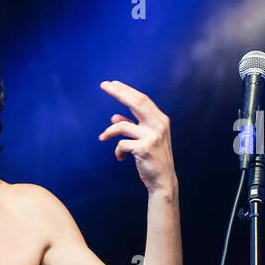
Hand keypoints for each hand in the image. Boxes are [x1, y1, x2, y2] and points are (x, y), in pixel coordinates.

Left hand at [97, 80, 176, 195]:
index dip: (126, 90)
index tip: (112, 84)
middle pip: (136, 102)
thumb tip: (114, 117)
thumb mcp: (143, 139)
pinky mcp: (145, 148)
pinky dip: (118, 151)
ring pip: (122, 126)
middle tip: (104, 85)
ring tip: (103, 138)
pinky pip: (121, 145)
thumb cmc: (152, 158)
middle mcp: (159, 124)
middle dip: (118, 93)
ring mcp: (153, 136)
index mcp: (160, 119)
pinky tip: (120, 158)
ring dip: (109, 132)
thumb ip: (131, 126)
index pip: (142, 99)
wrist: (162, 180)